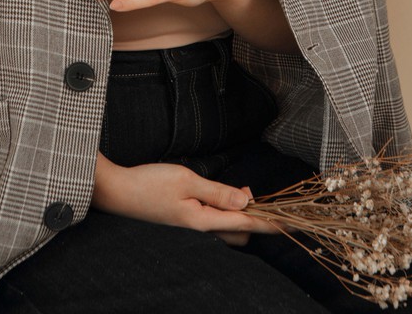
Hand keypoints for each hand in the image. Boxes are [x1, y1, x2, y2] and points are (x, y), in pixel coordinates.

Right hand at [92, 155, 276, 241]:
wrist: (117, 192)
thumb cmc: (149, 184)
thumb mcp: (186, 181)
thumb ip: (218, 192)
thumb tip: (247, 200)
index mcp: (204, 221)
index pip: (248, 222)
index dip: (273, 222)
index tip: (294, 224)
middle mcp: (201, 228)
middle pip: (241, 230)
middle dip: (257, 217)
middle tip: (260, 193)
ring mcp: (192, 225)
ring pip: (228, 227)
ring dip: (239, 212)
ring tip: (242, 192)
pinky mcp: (184, 220)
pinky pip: (214, 220)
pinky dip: (225, 210)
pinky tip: (222, 196)